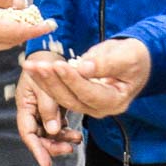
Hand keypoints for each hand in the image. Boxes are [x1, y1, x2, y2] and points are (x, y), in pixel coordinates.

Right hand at [15, 52, 83, 165]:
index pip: (28, 134)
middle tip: (69, 148)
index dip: (37, 150)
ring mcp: (42, 112)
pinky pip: (58, 127)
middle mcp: (32, 112)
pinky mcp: (52, 110)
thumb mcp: (43, 84)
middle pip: (39, 138)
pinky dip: (66, 132)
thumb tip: (53, 130)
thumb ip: (48, 106)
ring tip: (77, 139)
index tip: (46, 164)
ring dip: (62, 140)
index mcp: (25, 106)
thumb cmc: (42, 64)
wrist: (49, 53)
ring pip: (50, 134)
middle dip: (53, 146)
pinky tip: (76, 134)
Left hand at [20, 37, 147, 117]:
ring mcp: (89, 106)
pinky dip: (47, 80)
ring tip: (30, 66)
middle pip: (71, 98)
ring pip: (62, 97)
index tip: (57, 65)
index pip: (89, 93)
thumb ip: (106, 63)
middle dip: (52, 81)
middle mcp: (100, 109)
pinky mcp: (79, 98)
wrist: (135, 60)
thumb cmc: (134, 57)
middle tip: (37, 65)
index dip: (72, 79)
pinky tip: (34, 69)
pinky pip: (61, 92)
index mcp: (115, 101)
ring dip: (44, 81)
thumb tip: (84, 68)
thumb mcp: (126, 56)